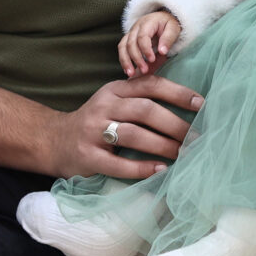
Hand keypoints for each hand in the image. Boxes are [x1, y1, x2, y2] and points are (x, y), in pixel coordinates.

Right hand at [44, 75, 202, 178]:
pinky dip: (141, 168)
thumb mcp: (113, 102)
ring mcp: (93, 131)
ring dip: (163, 145)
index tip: (202, 104)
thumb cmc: (96, 122)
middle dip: (175, 124)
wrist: (53, 141)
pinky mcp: (87, 156)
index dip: (178, 93)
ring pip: (134, 134)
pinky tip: (160, 171)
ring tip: (183, 154)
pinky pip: (118, 163)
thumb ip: (140, 98)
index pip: (150, 85)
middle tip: (196, 138)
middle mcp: (103, 106)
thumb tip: (188, 102)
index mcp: (114, 90)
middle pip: (145, 110)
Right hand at [119, 10, 181, 77]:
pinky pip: (122, 49)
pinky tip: (128, 70)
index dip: (145, 49)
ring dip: (126, 61)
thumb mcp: (173, 28)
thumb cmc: (169, 24)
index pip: (142, 36)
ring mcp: (130, 33)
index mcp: (147, 22)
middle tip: (145, 70)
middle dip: (137, 58)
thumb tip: (162, 52)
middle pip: (131, 43)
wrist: (162, 19)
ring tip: (131, 74)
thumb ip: (168, 39)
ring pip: (123, 47)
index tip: (152, 60)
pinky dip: (123, 60)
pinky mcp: (128, 39)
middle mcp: (136, 27)